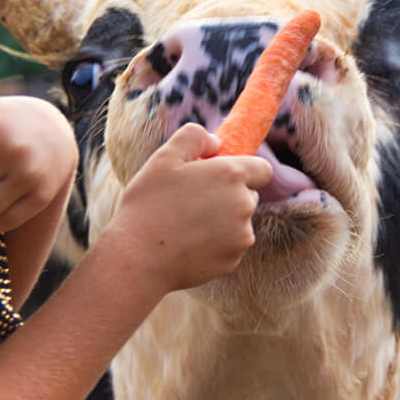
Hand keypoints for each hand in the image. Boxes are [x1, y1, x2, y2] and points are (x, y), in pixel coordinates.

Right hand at [103, 124, 271, 293]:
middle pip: (249, 195)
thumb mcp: (164, 157)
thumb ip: (194, 137)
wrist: (138, 260)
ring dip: (222, 220)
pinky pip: (229, 246)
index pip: (261, 169)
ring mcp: (241, 236)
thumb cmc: (148, 204)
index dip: (243, 170)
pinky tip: (187, 244)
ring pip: (239, 222)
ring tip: (185, 224)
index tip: (219, 176)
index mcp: (231, 175)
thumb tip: (216, 143)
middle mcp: (244, 205)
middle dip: (228, 195)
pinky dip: (215, 244)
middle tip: (193, 199)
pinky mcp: (233, 261)